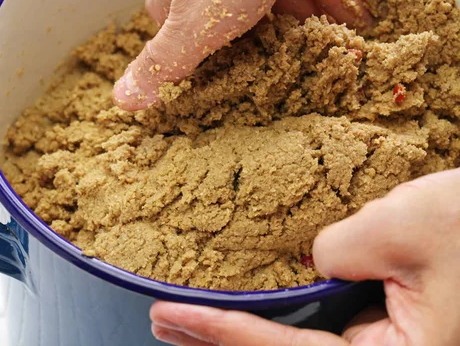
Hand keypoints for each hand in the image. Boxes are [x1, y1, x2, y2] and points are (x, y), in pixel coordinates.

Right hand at [113, 0, 373, 110]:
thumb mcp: (193, 22)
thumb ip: (163, 64)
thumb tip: (122, 102)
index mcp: (178, 0)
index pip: (192, 50)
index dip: (216, 77)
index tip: (242, 105)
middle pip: (242, 34)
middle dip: (270, 61)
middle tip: (298, 90)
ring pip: (285, 14)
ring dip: (310, 39)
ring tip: (335, 68)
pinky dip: (338, 11)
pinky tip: (356, 34)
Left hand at [150, 169, 459, 344]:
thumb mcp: (400, 227)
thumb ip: (337, 251)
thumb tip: (308, 264)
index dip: (226, 334)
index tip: (175, 315)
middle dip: (216, 344)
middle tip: (162, 321)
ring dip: (236, 336)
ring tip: (182, 323)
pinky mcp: (379, 328)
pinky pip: (311, 330)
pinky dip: (267, 322)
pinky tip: (237, 308)